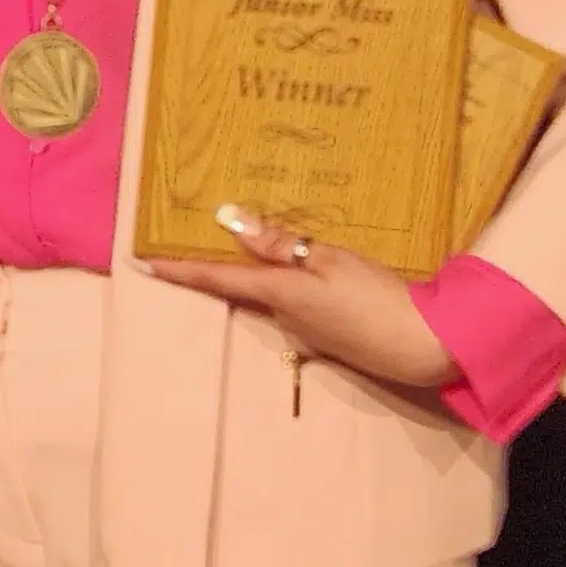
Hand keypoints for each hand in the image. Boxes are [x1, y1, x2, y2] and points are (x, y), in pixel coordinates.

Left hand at [145, 204, 456, 391]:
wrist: (422, 345)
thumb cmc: (376, 297)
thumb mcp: (329, 260)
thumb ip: (280, 243)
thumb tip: (230, 221)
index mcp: (278, 293)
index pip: (216, 277)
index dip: (179, 268)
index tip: (143, 261)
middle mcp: (282, 315)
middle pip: (240, 286)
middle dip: (218, 264)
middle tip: (195, 236)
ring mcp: (305, 329)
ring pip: (268, 295)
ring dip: (254, 273)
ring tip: (247, 241)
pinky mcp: (328, 335)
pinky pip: (294, 303)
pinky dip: (285, 284)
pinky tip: (301, 269)